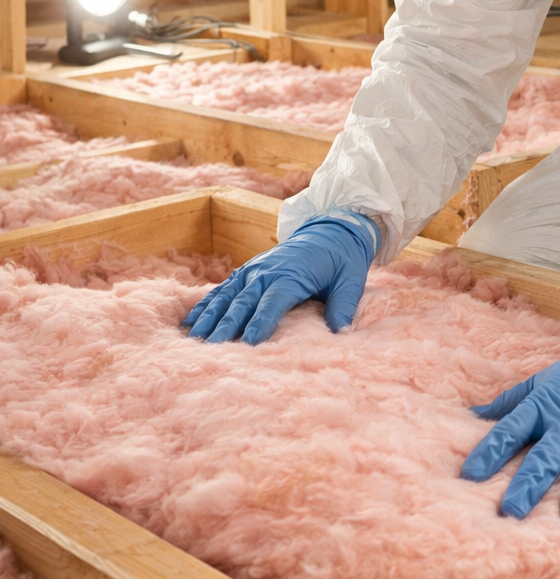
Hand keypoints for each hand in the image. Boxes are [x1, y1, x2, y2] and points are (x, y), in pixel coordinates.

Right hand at [181, 212, 379, 345]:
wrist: (330, 230)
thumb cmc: (341, 260)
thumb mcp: (351, 280)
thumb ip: (344, 306)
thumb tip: (341, 332)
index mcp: (291, 275)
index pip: (272, 303)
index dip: (260, 323)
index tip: (249, 345)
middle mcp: (266, 272)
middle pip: (243, 302)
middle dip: (226, 325)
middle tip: (211, 348)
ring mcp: (253, 270)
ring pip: (226, 296)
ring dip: (209, 317)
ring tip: (193, 338)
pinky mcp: (246, 272)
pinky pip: (222, 289)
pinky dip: (205, 304)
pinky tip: (189, 321)